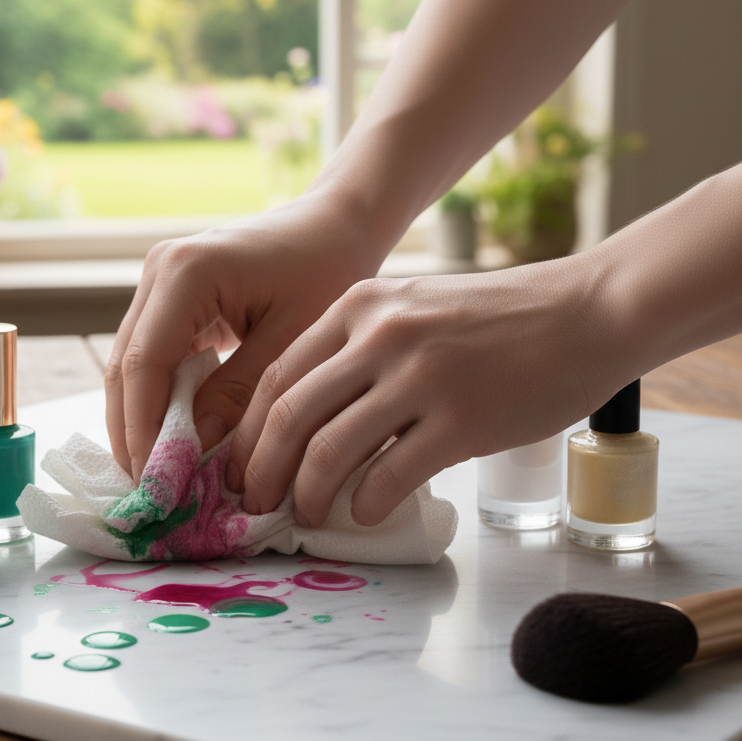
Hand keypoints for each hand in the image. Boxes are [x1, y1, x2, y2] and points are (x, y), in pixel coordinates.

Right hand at [105, 192, 387, 480]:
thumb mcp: (292, 342)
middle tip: (150, 496)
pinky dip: (159, 400)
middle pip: (126, 366)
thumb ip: (239, 395)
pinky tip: (173, 441)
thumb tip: (195, 454)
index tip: (156, 487)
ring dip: (141, 421)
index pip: (144, 365)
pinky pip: (152, 356)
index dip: (142, 430)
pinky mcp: (169, 297)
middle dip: (133, 433)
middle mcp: (159, 271)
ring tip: (159, 479)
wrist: (335, 226)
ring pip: (132, 365)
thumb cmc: (326, 271)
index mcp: (187, 273)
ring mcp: (159, 282)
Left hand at [226, 256, 631, 527]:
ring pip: (329, 449)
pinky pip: (389, 474)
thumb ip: (359, 351)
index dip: (249, 430)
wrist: (584, 312)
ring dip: (306, 495)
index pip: (278, 375)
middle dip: (260, 470)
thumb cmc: (495, 318)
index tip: (239, 465)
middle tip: (254, 503)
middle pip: (290, 415)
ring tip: (305, 516)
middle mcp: (379, 336)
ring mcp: (420, 376)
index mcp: (358, 306)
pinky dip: (365, 503)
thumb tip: (310, 422)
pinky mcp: (462, 418)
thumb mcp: (411, 311)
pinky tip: (363, 512)